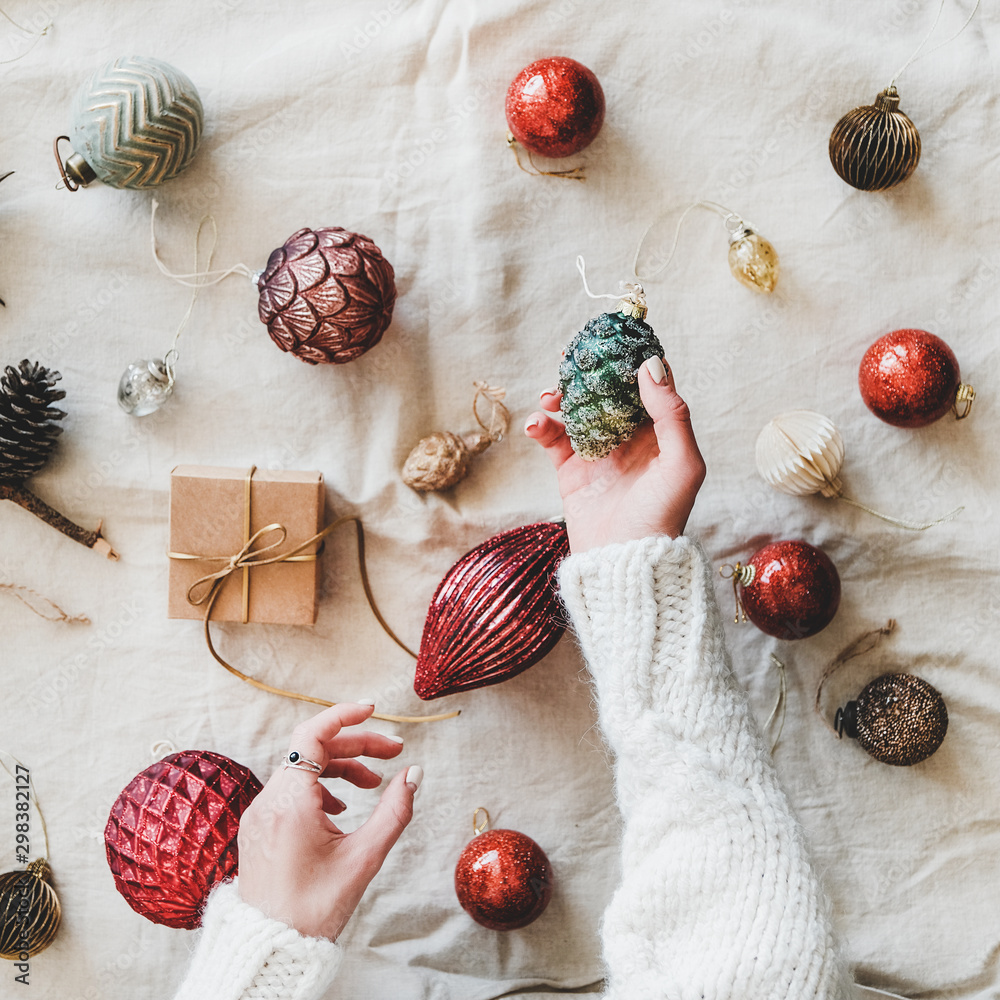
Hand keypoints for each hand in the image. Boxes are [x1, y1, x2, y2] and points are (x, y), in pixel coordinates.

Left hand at [236, 703, 420, 940]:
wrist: (269, 950)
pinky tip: (341, 809)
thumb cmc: (314, 910)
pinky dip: (320, 787)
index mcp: (291, 802)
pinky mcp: (259, 829)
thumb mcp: (364, 858)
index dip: (344, 716)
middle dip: (355, 746)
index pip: (312, 734)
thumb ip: (394, 811)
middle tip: (393, 753)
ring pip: (300, 770)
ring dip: (340, 767)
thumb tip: (415, 773)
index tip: (373, 709)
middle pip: (311, 749)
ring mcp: (260, 815)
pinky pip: (290, 791)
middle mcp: (269, 801)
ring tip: (374, 784)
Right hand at [525, 356, 705, 552]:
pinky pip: (552, 438)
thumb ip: (672, 414)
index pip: (643, 385)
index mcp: (659, 433)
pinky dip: (541, 426)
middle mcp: (628, 438)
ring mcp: (597, 453)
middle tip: (568, 356)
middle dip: (586, 372)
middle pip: (604, 392)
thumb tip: (650, 366)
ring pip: (576, 410)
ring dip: (560, 396)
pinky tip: (537, 424)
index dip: (627, 359)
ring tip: (549, 396)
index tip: (610, 337)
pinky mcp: (570, 470)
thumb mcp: (682, 464)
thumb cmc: (662, 517)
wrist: (624, 563)